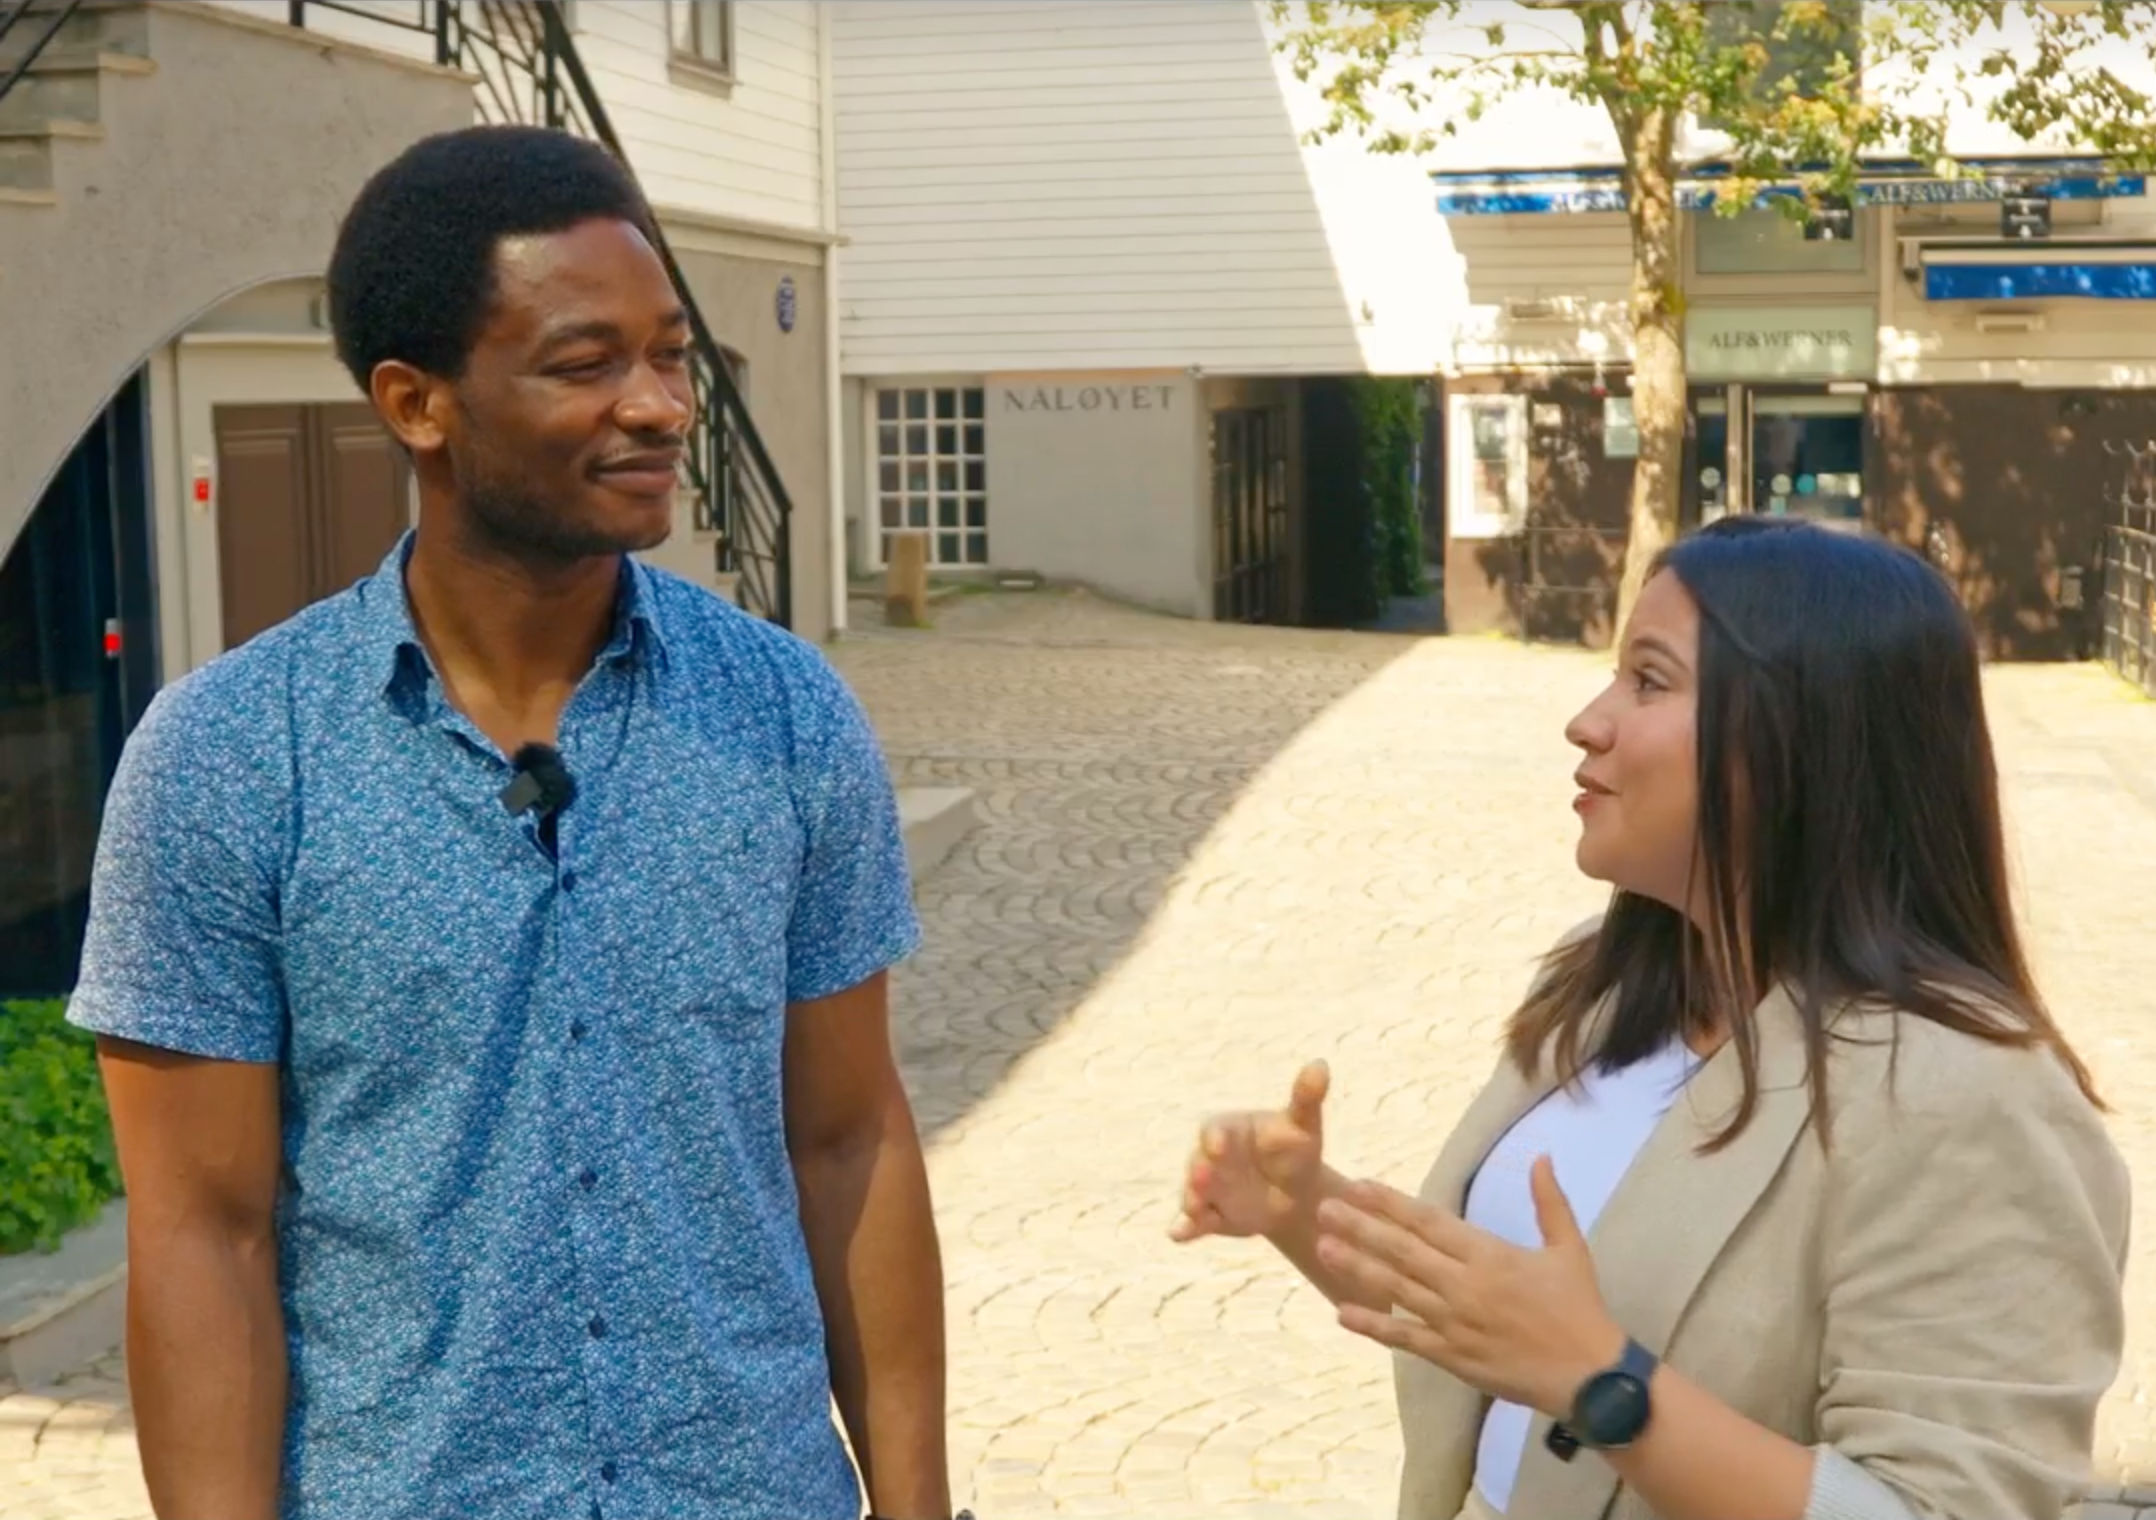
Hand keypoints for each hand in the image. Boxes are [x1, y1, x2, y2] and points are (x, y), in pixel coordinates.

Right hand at [1169, 1060, 1328, 1242]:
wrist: (1297, 1192)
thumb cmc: (1295, 1148)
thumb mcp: (1304, 1125)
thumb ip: (1306, 1097)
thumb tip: (1321, 1064)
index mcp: (1230, 1129)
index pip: (1216, 1129)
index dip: (1215, 1137)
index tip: (1218, 1146)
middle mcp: (1212, 1158)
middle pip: (1199, 1162)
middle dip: (1198, 1171)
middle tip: (1202, 1178)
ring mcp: (1210, 1189)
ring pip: (1193, 1193)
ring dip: (1191, 1200)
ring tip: (1193, 1210)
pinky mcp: (1212, 1216)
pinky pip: (1195, 1223)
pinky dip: (1185, 1228)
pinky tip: (1178, 1235)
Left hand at [1314, 1155, 1625, 1415]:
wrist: (1589, 1376)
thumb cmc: (1579, 1308)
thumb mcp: (1569, 1249)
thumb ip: (1549, 1202)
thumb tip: (1540, 1156)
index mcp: (1489, 1255)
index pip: (1429, 1222)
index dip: (1391, 1203)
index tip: (1359, 1185)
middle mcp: (1464, 1285)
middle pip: (1402, 1250)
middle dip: (1360, 1227)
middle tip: (1323, 1207)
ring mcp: (1454, 1323)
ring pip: (1396, 1289)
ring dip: (1357, 1268)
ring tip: (1322, 1247)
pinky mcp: (1451, 1357)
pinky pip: (1405, 1338)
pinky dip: (1373, 1326)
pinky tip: (1342, 1313)